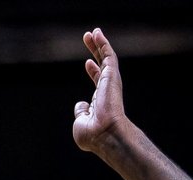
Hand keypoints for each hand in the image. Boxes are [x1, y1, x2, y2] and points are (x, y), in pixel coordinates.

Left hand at [71, 28, 125, 152]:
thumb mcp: (80, 124)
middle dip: (96, 52)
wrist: (105, 134)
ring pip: (106, 58)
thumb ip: (80, 113)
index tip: (88, 62)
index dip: (93, 71)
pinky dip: (103, 44)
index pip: (98, 83)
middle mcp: (107, 91)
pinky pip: (108, 55)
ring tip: (93, 31)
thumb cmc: (93, 135)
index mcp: (101, 102)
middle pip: (102, 66)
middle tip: (89, 39)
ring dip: (100, 44)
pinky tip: (97, 33)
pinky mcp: (112, 76)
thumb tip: (80, 105)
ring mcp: (110, 83)